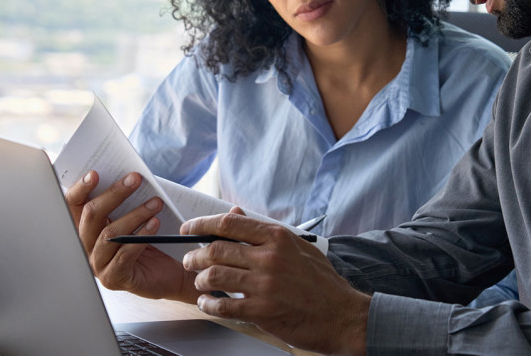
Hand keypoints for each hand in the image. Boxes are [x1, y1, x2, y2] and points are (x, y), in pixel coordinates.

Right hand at [63, 170, 199, 301]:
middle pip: (92, 215)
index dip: (80, 189)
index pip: (73, 205)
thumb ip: (125, 201)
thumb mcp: (135, 216)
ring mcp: (97, 264)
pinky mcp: (113, 278)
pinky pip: (124, 255)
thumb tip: (128, 176)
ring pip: (109, 234)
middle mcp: (86, 246)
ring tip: (155, 203)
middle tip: (136, 179)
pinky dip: (140, 237)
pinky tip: (155, 224)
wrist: (170, 273)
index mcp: (87, 227)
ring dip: (134, 214)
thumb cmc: (151, 240)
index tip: (95, 174)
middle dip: (114, 194)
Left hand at [181, 212, 370, 355]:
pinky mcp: (262, 310)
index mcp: (277, 238)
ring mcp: (265, 285)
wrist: (342, 315)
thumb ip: (266, 232)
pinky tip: (207, 303)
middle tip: (189, 260)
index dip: (201, 224)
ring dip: (199, 280)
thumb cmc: (322, 282)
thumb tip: (236, 215)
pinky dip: (209, 304)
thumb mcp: (298, 247)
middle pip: (216, 249)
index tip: (188, 228)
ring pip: (214, 276)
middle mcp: (269, 258)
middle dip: (195, 255)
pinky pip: (223, 305)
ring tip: (199, 283)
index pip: (228, 224)